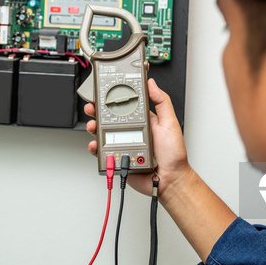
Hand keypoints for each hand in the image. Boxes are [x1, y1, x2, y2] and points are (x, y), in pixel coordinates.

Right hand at [85, 78, 193, 198]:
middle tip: (92, 107)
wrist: (169, 180)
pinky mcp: (117, 157)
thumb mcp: (170, 123)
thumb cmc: (173, 154)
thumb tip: (152, 84)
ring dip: (94, 127)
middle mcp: (131, 130)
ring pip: (102, 133)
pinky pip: (101, 152)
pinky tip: (95, 144)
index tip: (104, 91)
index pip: (124, 105)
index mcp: (142, 120)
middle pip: (109, 117)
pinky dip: (95, 147)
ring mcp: (123, 143)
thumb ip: (162, 102)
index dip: (113, 98)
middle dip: (97, 111)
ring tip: (93, 126)